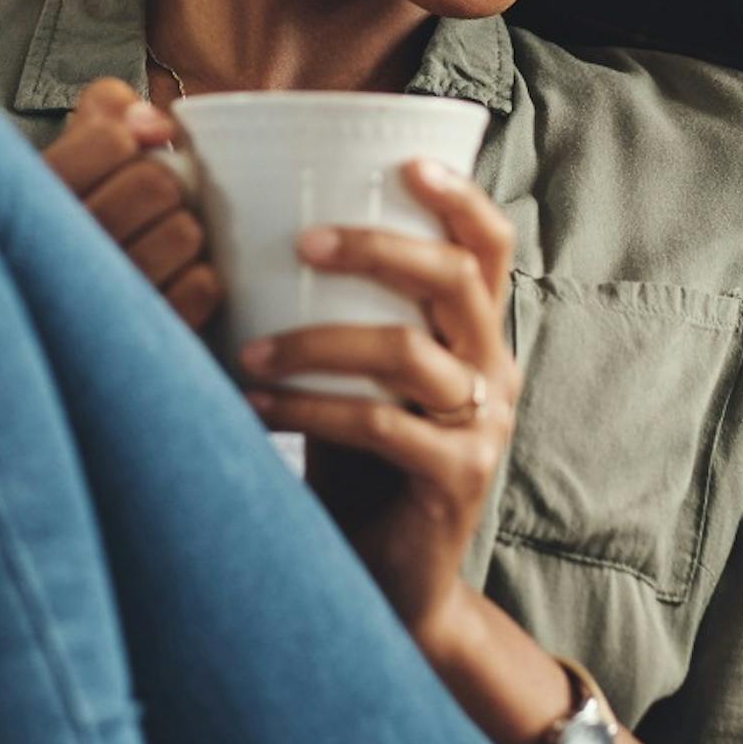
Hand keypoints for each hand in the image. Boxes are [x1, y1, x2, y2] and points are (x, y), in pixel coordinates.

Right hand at [40, 77, 217, 329]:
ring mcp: (99, 302)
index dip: (134, 140)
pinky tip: (170, 280)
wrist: (64, 312)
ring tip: (158, 241)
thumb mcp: (74, 146)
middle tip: (150, 203)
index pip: (113, 139)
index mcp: (34, 195)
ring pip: (183, 233)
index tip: (131, 152)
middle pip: (156, 185)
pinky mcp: (141, 334)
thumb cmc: (81, 210)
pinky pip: (201, 286)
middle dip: (166, 186)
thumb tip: (158, 125)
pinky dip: (199, 278)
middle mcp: (57, 252)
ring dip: (185, 232)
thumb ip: (106, 109)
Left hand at [236, 156, 522, 657]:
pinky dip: (312, 408)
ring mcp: (483, 426)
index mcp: (476, 334)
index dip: (458, 195)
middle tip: (301, 241)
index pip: (490, 244)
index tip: (405, 160)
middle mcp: (493, 370)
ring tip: (248, 349)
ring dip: (317, 342)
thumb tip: (251, 235)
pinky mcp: (458, 479)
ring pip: (408, 352)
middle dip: (375, 247)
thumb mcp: (358, 379)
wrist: (392, 583)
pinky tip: (258, 402)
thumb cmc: (360, 466)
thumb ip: (340, 318)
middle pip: (456, 278)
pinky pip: (383, 426)